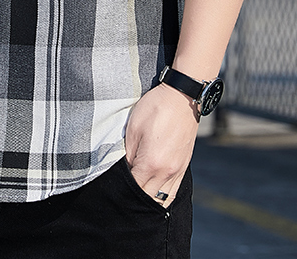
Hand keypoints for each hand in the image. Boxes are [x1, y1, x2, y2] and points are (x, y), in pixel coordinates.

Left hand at [124, 82, 199, 206]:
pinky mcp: (184, 166)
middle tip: (121, 192)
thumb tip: (123, 171)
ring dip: (148, 199)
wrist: (182, 97)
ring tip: (136, 196)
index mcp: (151, 163)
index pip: (133, 188)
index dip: (121, 190)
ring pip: (162, 199)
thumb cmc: (155, 108)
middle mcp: (167, 172)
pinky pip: (173, 191)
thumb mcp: (133, 128)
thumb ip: (127, 154)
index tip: (112, 188)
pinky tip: (154, 193)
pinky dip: (163, 197)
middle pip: (147, 197)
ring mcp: (178, 171)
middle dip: (133, 197)